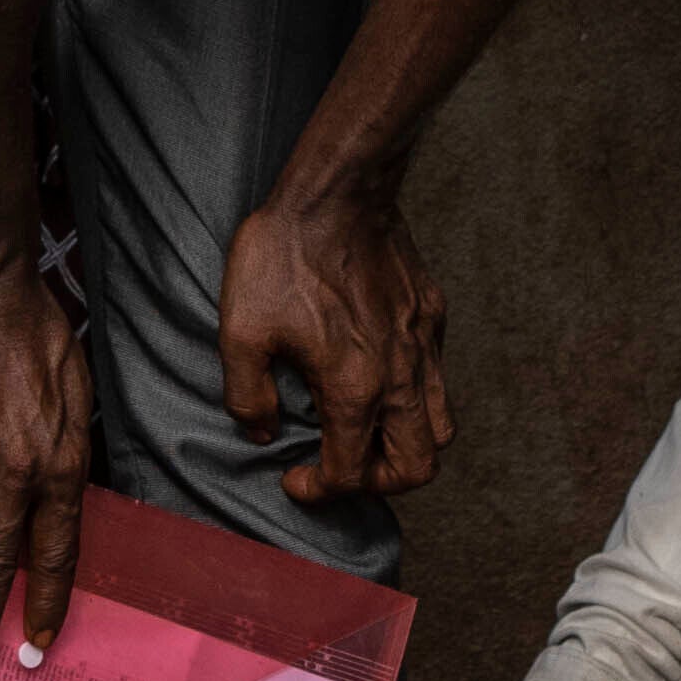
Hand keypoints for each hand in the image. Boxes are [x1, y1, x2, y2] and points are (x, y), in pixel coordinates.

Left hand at [218, 174, 448, 512]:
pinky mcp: (433, 318)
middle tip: (341, 467)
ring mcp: (424, 347)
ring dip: (406, 447)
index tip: (294, 478)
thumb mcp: (240, 331)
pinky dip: (415, 401)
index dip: (319, 490)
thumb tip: (263, 432)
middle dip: (378, 484)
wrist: (337, 191)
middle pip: (416, 467)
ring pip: (440, 429)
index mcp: (353, 387)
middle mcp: (400, 376)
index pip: (352, 473)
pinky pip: (439, 380)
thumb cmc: (284, 257)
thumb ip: (247, 396)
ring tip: (367, 435)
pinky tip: (378, 380)